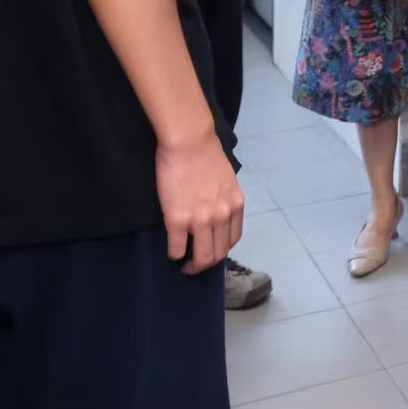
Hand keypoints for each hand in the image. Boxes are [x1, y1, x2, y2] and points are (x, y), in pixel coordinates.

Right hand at [155, 130, 243, 273]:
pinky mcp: (177, 219)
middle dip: (207, 264)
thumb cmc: (206, 155)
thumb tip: (217, 212)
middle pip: (219, 254)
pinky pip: (177, 249)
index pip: (233, 240)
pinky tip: (172, 251)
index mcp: (235, 206)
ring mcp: (200, 220)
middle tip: (195, 264)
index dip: (221, 249)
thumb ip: (225, 199)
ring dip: (192, 266)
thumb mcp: (227, 180)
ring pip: (202, 258)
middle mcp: (222, 216)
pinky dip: (174, 255)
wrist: (189, 141)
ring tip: (184, 264)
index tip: (211, 248)